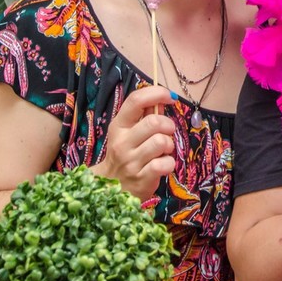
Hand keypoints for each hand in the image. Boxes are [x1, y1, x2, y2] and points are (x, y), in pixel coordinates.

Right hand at [93, 85, 175, 199]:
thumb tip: (163, 97)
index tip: (170, 97)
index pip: (135, 100)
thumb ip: (145, 114)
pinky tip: (162, 165)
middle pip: (154, 122)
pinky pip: (165, 163)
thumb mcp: (129, 131)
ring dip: (169, 145)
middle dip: (168, 125)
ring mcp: (130, 162)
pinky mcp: (141, 179)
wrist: (111, 187)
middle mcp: (122, 143)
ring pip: (162, 142)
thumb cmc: (126, 153)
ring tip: (162, 151)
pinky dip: (169, 163)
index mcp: (118, 126)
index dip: (156, 93)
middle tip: (167, 132)